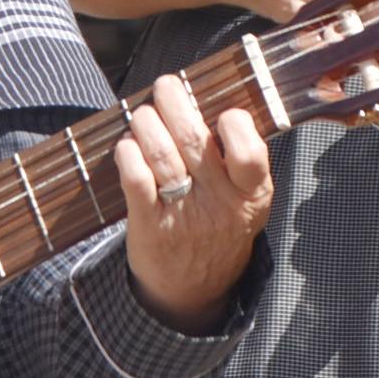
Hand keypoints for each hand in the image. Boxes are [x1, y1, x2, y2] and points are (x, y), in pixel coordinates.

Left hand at [115, 73, 275, 330]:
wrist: (193, 290)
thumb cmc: (220, 228)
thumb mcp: (248, 202)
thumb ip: (242, 161)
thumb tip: (215, 101)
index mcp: (251, 194)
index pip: (249, 153)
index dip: (234, 124)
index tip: (220, 112)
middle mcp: (219, 205)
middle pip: (195, 141)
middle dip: (175, 103)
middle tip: (166, 86)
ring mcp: (184, 216)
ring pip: (162, 155)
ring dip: (146, 123)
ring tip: (143, 115)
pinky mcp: (150, 226)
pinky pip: (136, 180)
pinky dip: (128, 154)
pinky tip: (127, 145)